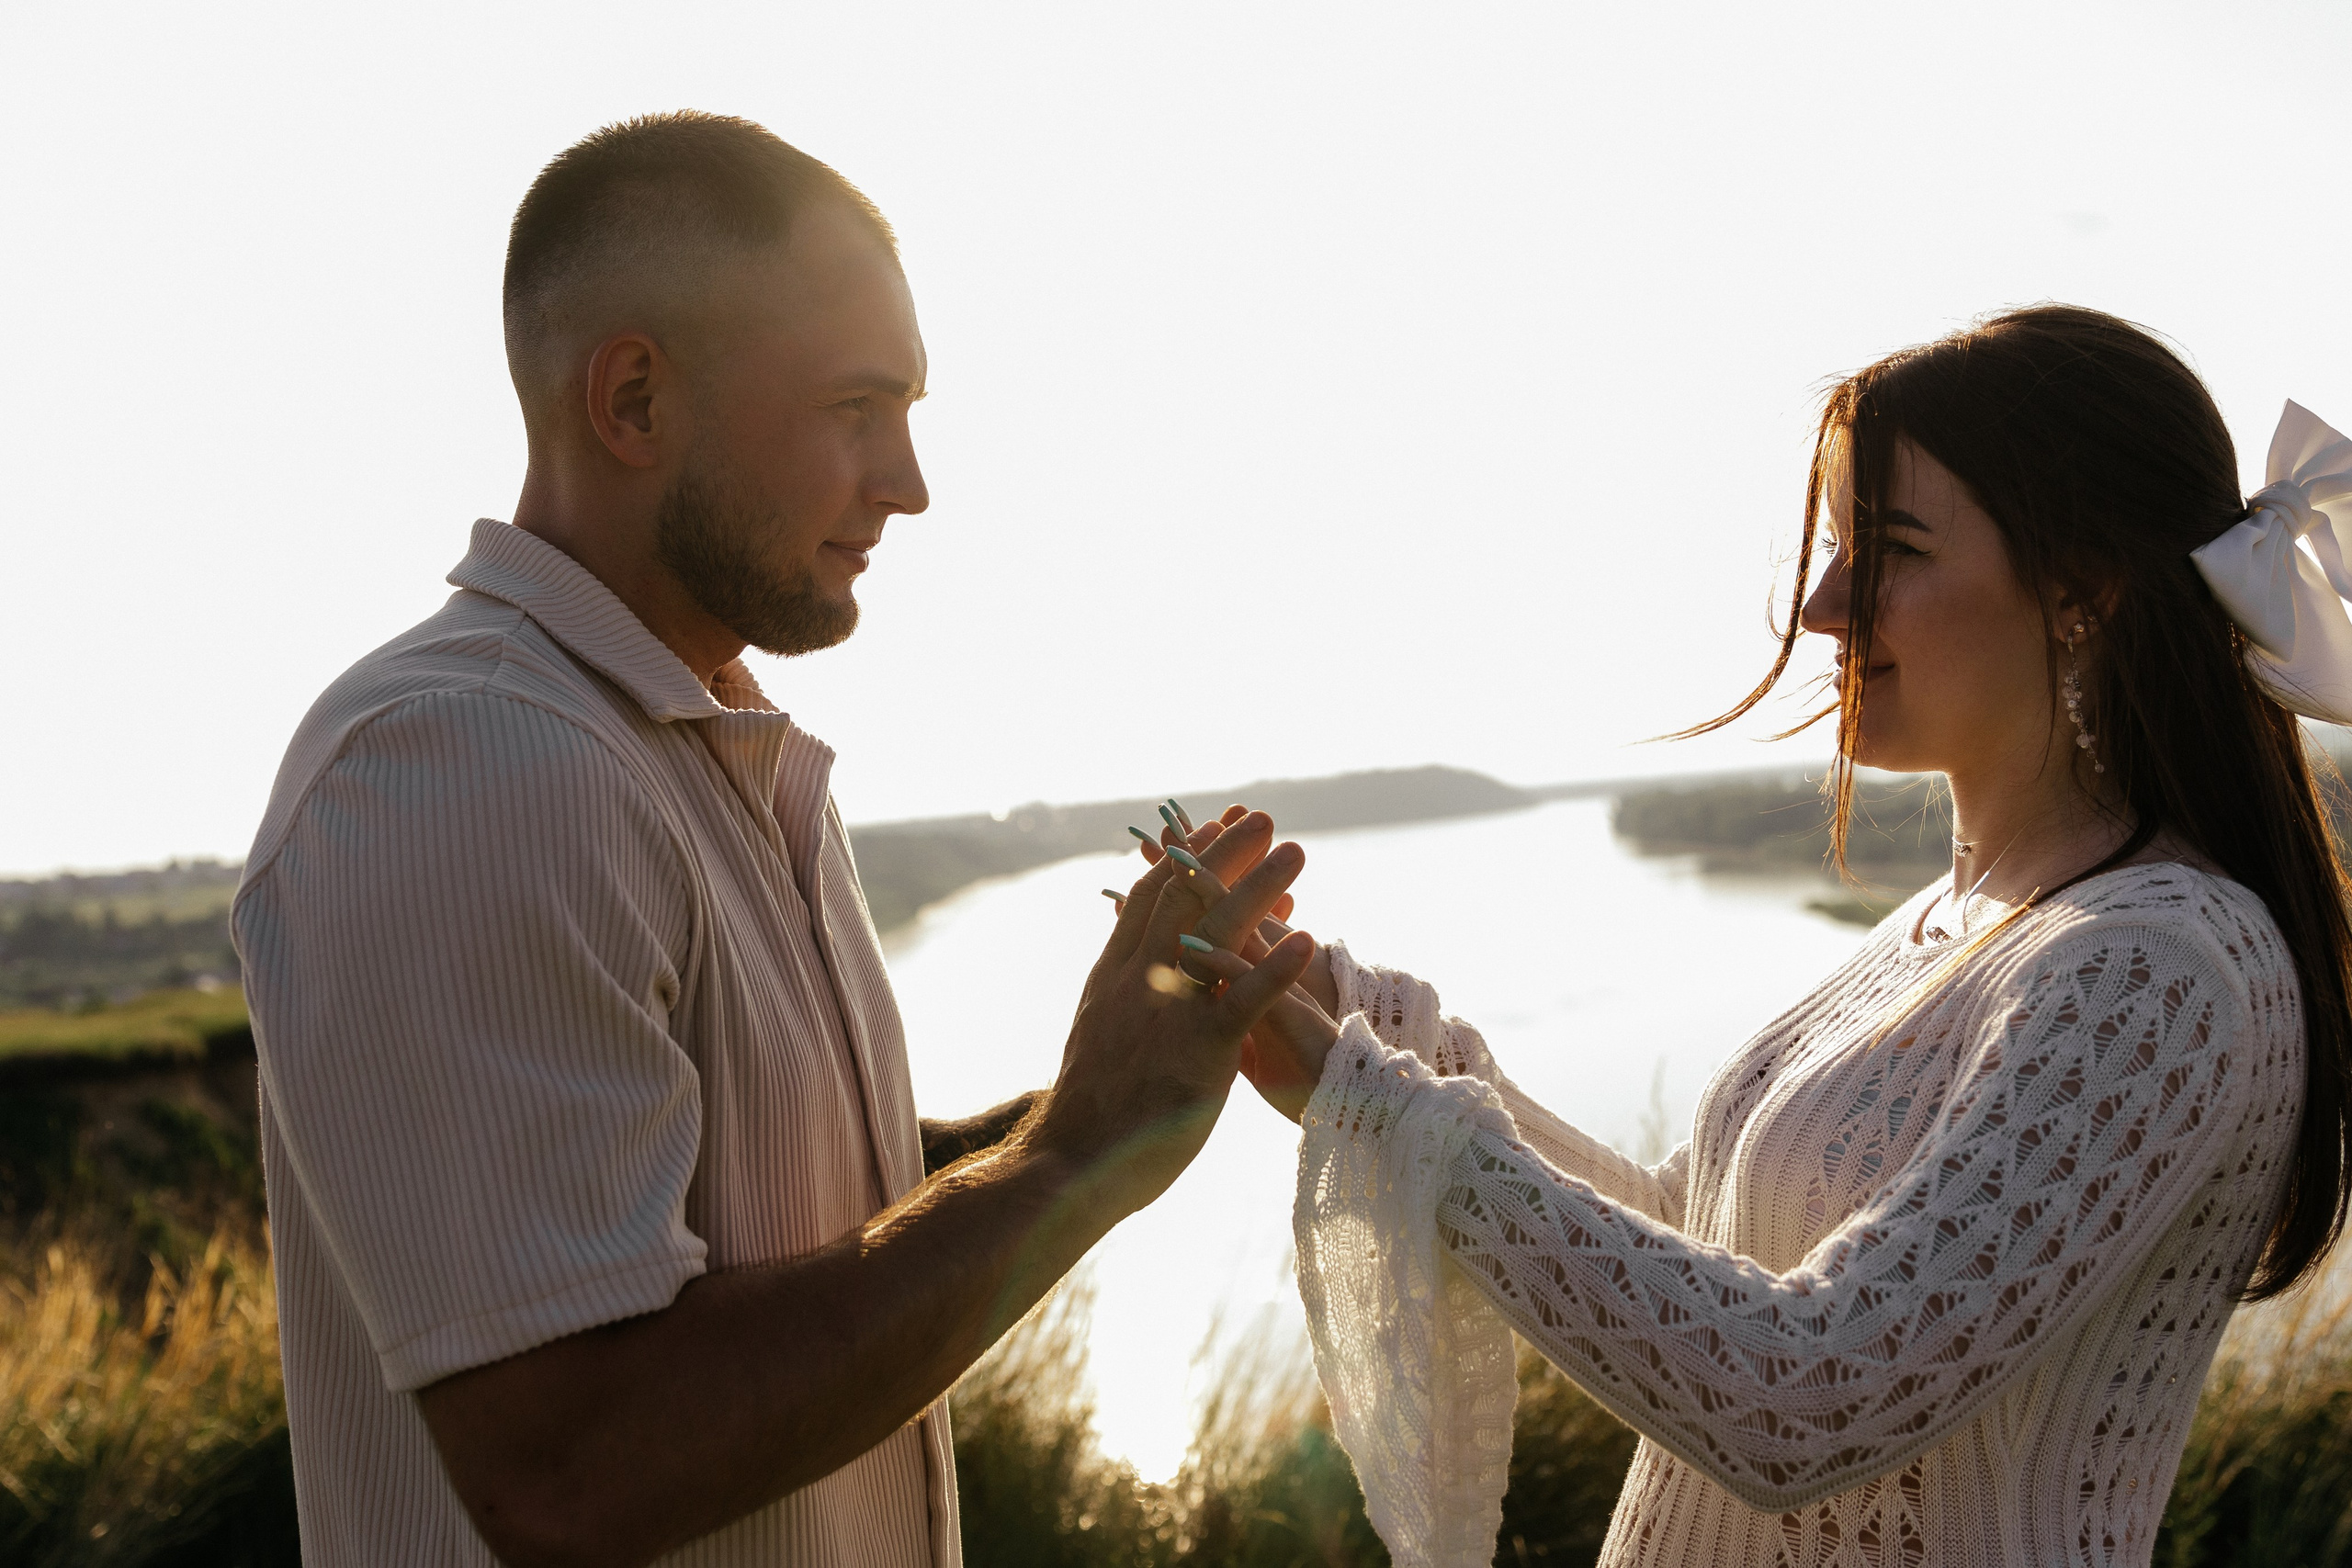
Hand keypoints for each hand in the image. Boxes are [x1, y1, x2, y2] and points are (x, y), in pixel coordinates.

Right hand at [1037, 811, 1314, 1216]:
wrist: (1069, 1164)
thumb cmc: (1091, 1110)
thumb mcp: (1102, 1033)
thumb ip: (1127, 997)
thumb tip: (1145, 971)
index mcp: (1114, 976)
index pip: (1150, 899)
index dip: (1183, 859)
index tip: (1211, 827)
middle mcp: (1138, 981)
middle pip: (1184, 898)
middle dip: (1225, 853)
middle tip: (1262, 819)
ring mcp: (1167, 1012)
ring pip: (1215, 932)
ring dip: (1260, 888)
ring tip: (1296, 854)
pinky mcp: (1198, 1052)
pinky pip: (1243, 1000)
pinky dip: (1277, 967)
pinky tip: (1309, 940)